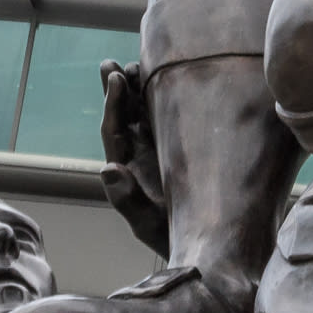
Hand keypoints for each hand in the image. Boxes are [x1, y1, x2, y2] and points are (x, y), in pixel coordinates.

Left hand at [96, 60, 170, 258]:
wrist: (206, 248)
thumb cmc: (175, 239)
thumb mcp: (147, 224)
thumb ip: (127, 200)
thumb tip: (106, 169)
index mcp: (127, 171)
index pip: (113, 131)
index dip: (113, 103)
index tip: (115, 76)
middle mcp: (139, 157)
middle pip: (124, 116)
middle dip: (118, 89)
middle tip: (115, 64)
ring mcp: (158, 152)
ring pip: (143, 114)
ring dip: (138, 90)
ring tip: (135, 65)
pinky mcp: (180, 149)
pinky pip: (167, 119)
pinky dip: (163, 99)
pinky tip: (168, 81)